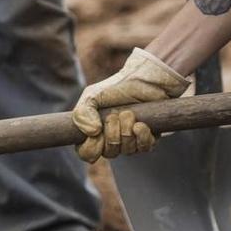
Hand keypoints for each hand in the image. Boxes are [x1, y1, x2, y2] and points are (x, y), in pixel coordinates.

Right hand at [72, 47, 188, 162]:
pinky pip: (144, 147)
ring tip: (128, 113)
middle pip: (108, 153)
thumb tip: (91, 132)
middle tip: (114, 115)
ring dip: (126, 130)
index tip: (96, 132)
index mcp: (94, 133)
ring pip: (126, 150)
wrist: (143, 78)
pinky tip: (140, 123)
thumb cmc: (115, 87)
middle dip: (112, 133)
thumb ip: (82, 113)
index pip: (87, 153)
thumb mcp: (92, 96)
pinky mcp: (147, 138)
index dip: (91, 147)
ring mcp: (130, 141)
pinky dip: (141, 135)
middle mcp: (111, 140)